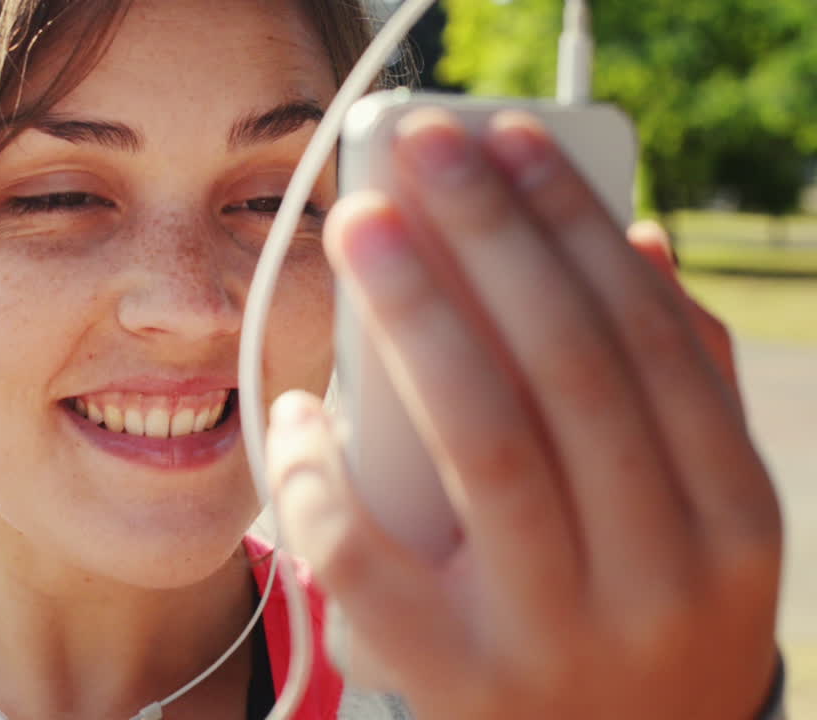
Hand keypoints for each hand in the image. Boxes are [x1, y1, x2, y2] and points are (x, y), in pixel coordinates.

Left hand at [269, 108, 781, 717]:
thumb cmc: (640, 617)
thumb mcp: (696, 520)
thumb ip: (680, 391)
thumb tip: (638, 245)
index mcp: (730, 523)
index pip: (650, 342)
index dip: (574, 227)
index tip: (509, 141)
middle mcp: (661, 578)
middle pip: (568, 372)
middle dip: (491, 240)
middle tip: (423, 150)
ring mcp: (559, 636)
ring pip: (485, 443)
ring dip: (418, 315)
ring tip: (363, 226)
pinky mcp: (459, 681)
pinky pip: (372, 560)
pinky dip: (325, 473)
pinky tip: (301, 406)